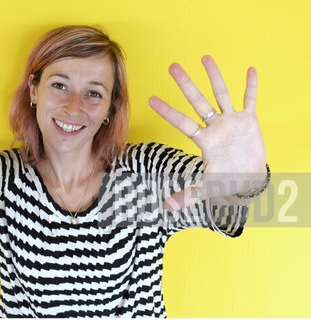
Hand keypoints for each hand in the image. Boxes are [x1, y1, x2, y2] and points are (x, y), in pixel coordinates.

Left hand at [148, 55, 266, 210]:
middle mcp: (214, 126)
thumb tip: (166, 207)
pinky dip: (251, 87)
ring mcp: (231, 121)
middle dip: (186, 84)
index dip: (168, 111)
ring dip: (214, 77)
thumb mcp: (207, 189)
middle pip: (198, 101)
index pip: (182, 122)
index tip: (151, 99)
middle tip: (172, 66)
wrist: (248, 179)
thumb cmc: (226, 181)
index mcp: (203, 140)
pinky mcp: (249, 120)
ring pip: (221, 94)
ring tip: (205, 57)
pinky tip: (251, 70)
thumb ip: (187, 195)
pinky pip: (250, 100)